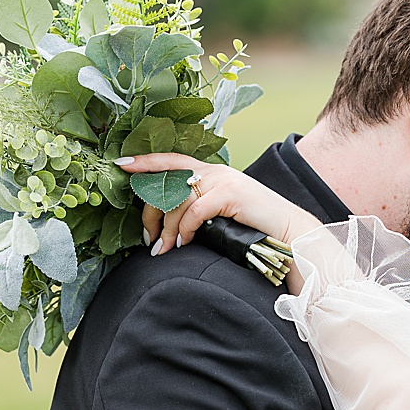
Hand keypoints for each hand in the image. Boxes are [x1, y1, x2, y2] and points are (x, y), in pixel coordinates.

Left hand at [115, 153, 320, 257]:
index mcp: (210, 171)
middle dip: (150, 213)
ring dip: (166, 229)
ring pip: (177, 199)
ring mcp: (223, 180)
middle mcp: (214, 171)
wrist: (288, 231)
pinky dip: (184, 230)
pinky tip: (183, 243)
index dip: (145, 161)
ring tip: (165, 249)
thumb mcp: (220, 212)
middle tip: (149, 239)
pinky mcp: (230, 194)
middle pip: (167, 183)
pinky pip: (195, 211)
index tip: (121, 164)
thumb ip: (197, 207)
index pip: (170, 160)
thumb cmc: (253, 226)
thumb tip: (166, 222)